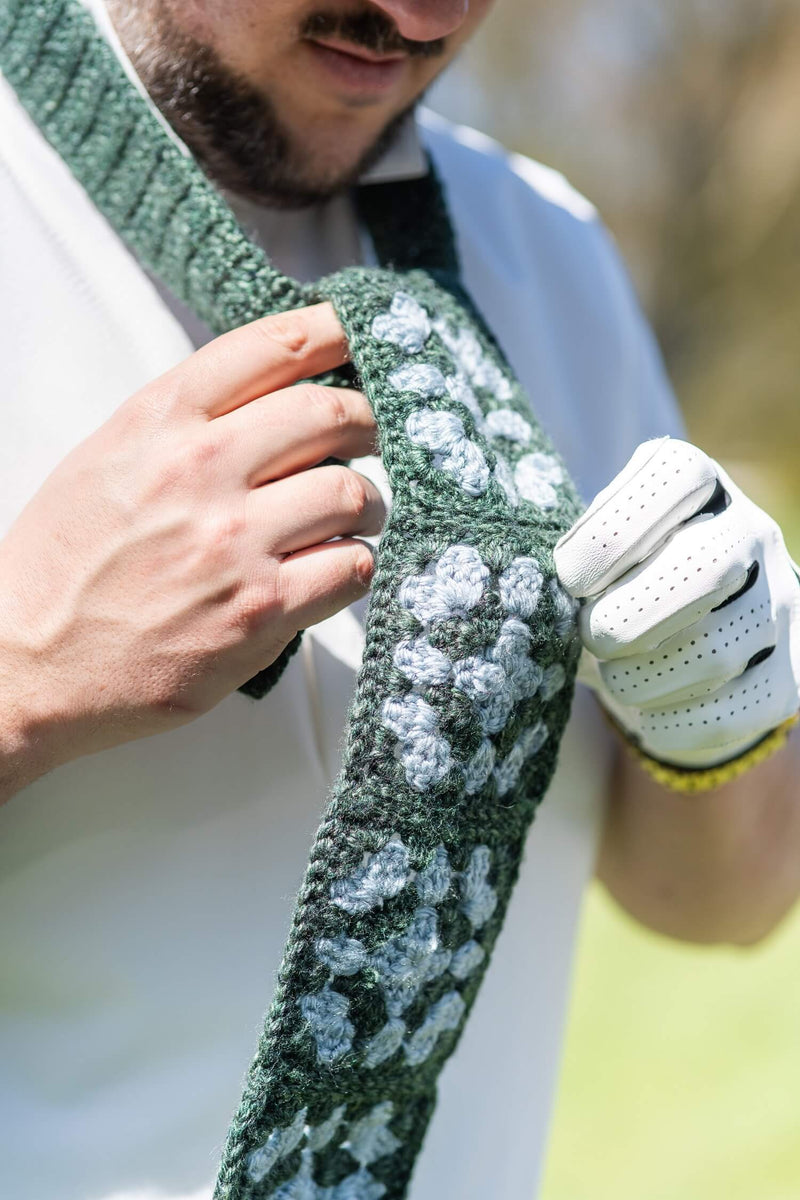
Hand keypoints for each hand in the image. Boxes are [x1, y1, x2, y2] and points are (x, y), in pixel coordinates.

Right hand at [0, 303, 381, 788]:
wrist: (27, 663)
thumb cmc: (64, 565)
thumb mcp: (106, 460)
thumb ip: (185, 423)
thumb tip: (274, 397)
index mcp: (159, 421)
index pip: (270, 348)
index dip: (336, 332)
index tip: (363, 336)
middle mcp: (200, 471)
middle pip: (331, 415)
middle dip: (369, 421)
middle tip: (374, 436)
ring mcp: (233, 543)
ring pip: (353, 493)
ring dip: (367, 503)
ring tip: (354, 514)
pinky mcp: (259, 611)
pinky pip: (351, 567)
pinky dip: (355, 563)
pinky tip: (335, 566)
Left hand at [554, 437, 799, 767]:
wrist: (675, 638)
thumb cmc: (610, 583)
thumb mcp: (589, 551)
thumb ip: (569, 559)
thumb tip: (541, 599)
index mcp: (698, 482)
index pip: (675, 476)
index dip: (612, 533)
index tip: (570, 578)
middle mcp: (751, 530)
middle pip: (707, 566)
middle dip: (628, 616)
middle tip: (593, 636)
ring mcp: (782, 600)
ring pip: (716, 649)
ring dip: (643, 677)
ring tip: (617, 677)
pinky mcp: (791, 670)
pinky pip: (738, 710)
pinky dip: (677, 723)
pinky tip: (647, 714)